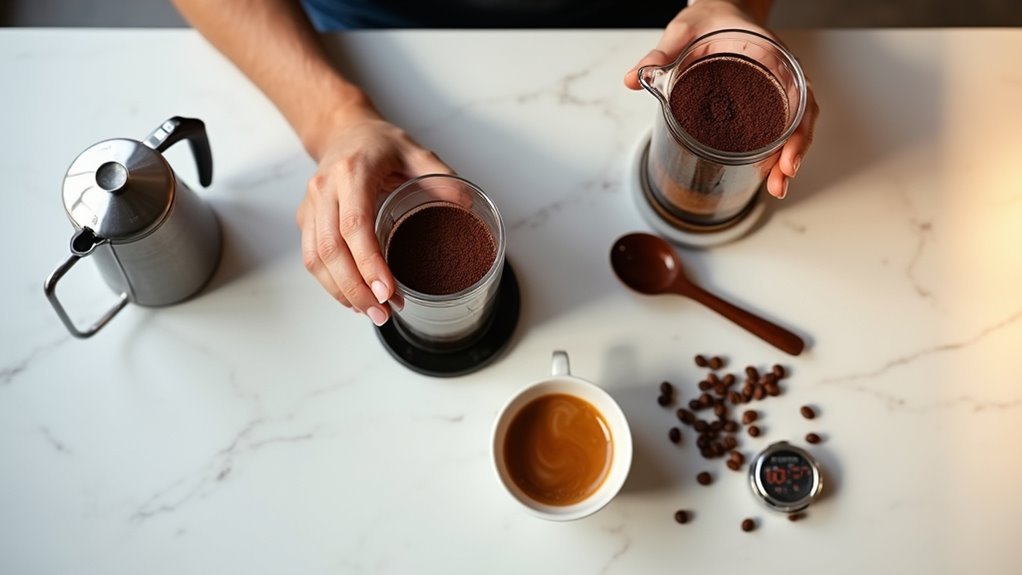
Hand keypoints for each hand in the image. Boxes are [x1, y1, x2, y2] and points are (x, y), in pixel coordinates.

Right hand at [296, 105, 451, 325]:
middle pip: (332, 249)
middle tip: (384, 313)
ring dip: (342, 292)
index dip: (369, 263)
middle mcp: (325, 188)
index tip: (388, 291)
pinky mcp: (306, 218)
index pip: (355, 225)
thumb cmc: (380, 144)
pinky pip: (312, 257)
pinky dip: (331, 284)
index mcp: (353, 172)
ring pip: (316, 258)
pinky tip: (354, 299)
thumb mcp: (416, 151)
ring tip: (373, 313)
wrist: (342, 131)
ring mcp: (310, 204)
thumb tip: (468, 207)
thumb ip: (442, 177)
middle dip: (357, 289)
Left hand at [623, 0, 818, 198]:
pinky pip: (778, 125)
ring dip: (787, 157)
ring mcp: (775, 87)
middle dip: (793, 152)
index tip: (786, 154)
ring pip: (793, 126)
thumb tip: (633, 79)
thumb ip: (661, 54)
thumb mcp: (683, 30)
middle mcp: (780, 73)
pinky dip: (776, 149)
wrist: (718, 10)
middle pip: (801, 117)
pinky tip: (767, 171)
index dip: (798, 127)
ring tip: (776, 186)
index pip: (798, 93)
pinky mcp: (764, 98)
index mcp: (771, 54)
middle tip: (781, 180)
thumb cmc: (709, 18)